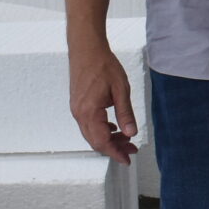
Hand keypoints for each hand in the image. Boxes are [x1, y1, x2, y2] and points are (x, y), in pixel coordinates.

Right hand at [68, 43, 139, 164]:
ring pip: (91, 134)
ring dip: (108, 140)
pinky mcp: (78, 105)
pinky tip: (114, 128)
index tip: (127, 159)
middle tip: (132, 150)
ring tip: (126, 139)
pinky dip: (102, 131)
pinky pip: (88, 125)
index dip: (115, 153)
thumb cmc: (103, 65)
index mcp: (89, 111)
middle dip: (114, 148)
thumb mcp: (121, 90)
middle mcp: (79, 113)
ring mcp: (77, 109)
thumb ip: (125, 113)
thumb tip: (131, 133)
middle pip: (95, 141)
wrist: (86, 49)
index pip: (102, 141)